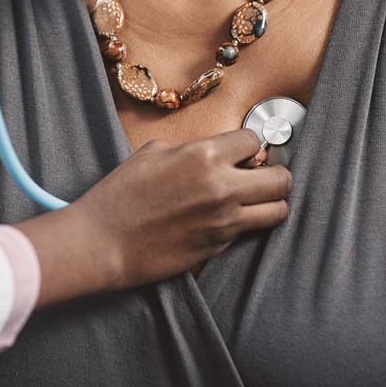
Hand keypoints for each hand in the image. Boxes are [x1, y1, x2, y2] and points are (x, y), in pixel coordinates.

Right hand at [17, 130, 290, 306]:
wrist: (104, 241)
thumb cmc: (120, 195)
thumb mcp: (152, 153)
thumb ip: (191, 149)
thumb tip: (216, 153)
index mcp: (204, 156)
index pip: (254, 141)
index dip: (249, 144)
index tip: (244, 150)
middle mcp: (222, 187)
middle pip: (281, 178)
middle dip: (274, 174)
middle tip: (260, 175)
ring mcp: (224, 220)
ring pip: (278, 210)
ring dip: (270, 202)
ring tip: (254, 199)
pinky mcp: (220, 246)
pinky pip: (251, 230)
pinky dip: (247, 223)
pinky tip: (227, 217)